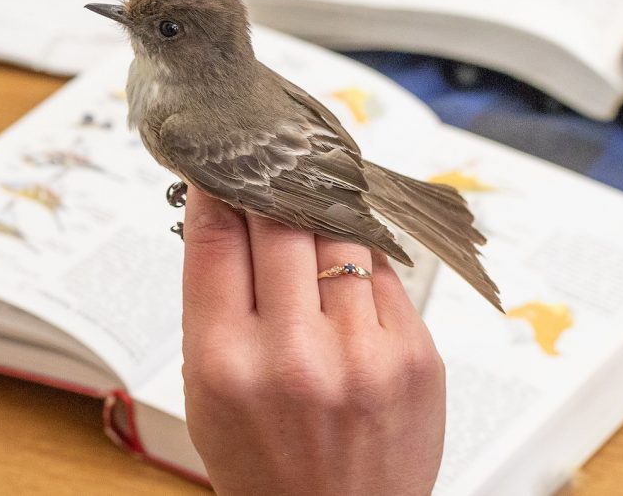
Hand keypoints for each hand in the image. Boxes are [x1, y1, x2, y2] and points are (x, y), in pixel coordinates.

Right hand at [180, 189, 445, 495]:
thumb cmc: (262, 462)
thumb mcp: (206, 392)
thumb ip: (213, 306)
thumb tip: (224, 215)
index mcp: (226, 363)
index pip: (216, 238)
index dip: (214, 187)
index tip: (216, 163)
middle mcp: (295, 354)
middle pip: (280, 221)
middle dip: (268, 183)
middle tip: (265, 160)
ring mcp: (364, 353)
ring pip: (341, 233)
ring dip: (320, 205)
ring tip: (309, 189)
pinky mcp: (416, 355)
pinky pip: (386, 271)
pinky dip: (362, 253)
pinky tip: (347, 253)